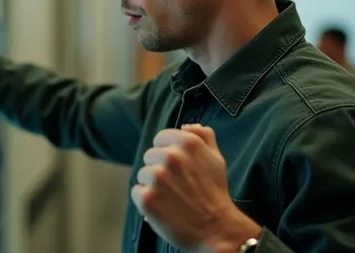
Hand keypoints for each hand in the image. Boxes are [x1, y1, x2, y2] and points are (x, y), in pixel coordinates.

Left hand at [131, 124, 259, 251]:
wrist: (217, 229)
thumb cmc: (215, 194)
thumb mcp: (216, 159)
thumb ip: (203, 136)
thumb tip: (186, 126)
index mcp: (187, 143)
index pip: (160, 138)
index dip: (167, 151)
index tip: (175, 167)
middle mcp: (170, 157)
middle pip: (150, 156)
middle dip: (160, 169)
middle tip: (176, 185)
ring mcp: (156, 178)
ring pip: (143, 174)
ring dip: (152, 185)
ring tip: (171, 197)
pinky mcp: (147, 198)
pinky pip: (137, 191)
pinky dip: (146, 200)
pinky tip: (162, 206)